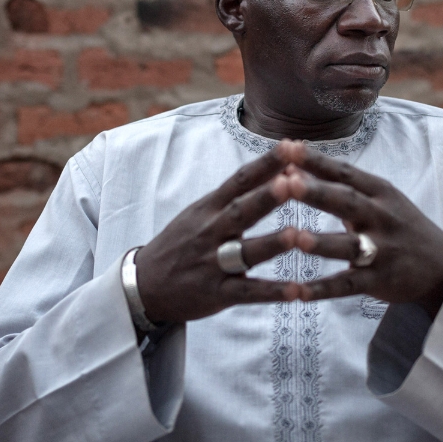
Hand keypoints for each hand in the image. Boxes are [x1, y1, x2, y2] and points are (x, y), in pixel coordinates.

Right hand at [134, 141, 306, 323]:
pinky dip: (272, 292)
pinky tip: (297, 291)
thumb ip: (236, 196)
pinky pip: (247, 293)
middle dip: (267, 196)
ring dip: (271, 243)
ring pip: (245, 252)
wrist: (145, 285)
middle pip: (240, 211)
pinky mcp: (217, 294)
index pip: (240, 181)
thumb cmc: (182, 243)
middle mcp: (210, 232)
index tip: (291, 147)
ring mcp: (212, 264)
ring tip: (296, 235)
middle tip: (294, 181)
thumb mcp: (200, 212)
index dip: (265, 164)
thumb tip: (279, 170)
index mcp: (208, 208)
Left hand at [281, 144, 442, 317]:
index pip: (345, 173)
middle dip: (318, 192)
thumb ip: (339, 186)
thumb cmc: (398, 224)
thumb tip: (291, 169)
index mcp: (380, 192)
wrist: (440, 265)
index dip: (317, 161)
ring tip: (296, 238)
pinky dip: (323, 290)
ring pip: (349, 246)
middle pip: (347, 202)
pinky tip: (297, 292)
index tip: (288, 148)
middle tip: (289, 183)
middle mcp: (381, 217)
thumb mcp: (379, 199)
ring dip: (322, 243)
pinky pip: (347, 285)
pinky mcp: (378, 280)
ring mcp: (382, 250)